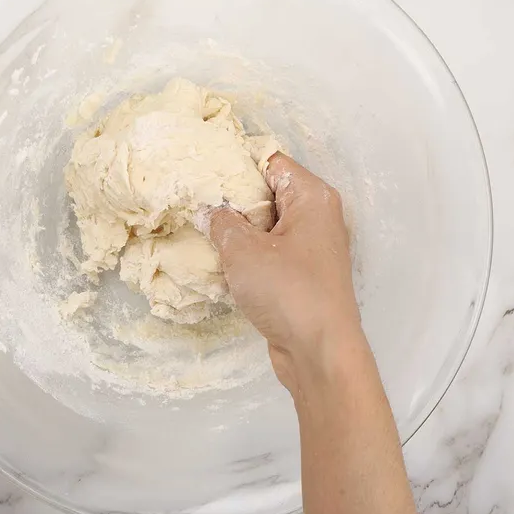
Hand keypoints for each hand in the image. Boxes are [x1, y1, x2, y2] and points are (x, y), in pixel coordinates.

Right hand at [211, 156, 435, 513]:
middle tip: (192, 200)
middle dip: (232, 198)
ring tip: (200, 229)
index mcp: (312, 197)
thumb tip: (208, 210)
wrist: (320, 353)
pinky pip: (270, 251)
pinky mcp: (303, 274)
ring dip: (237, 230)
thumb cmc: (288, 293)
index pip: (269, 160)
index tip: (200, 168)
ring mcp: (312, 247)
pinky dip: (247, 254)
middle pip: (267, 191)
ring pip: (266, 224)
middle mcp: (317, 216)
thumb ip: (221, 223)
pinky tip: (219, 261)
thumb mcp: (244, 251)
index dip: (234, 162)